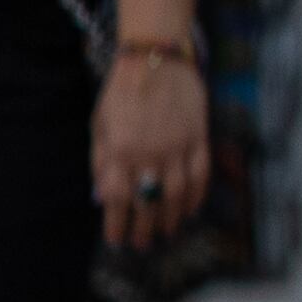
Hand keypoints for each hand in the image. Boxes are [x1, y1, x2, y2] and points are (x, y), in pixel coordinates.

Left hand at [92, 55, 208, 247]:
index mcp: (121, 150)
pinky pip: (201, 174)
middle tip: (142, 244)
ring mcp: (178, 147)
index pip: (119, 199)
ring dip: (172, 217)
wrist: (155, 58)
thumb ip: (101, 161)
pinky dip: (197, 195)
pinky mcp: (199, 138)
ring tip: (167, 231)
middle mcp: (150, 153)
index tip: (116, 240)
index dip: (117, 224)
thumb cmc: (121, 91)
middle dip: (144, 228)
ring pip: (178, 194)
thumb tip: (102, 196)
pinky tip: (191, 208)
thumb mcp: (100, 125)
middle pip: (149, 202)